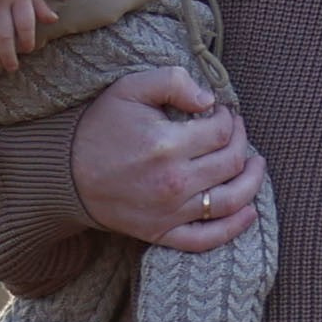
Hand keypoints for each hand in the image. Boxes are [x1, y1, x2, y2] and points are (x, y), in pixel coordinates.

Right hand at [71, 67, 264, 250]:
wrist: (66, 172)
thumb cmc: (100, 126)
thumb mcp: (130, 89)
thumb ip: (173, 82)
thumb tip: (209, 100)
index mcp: (166, 145)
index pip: (221, 131)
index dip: (228, 117)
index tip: (221, 112)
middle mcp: (172, 182)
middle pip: (231, 163)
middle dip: (241, 141)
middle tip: (236, 130)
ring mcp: (169, 212)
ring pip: (230, 201)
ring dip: (252, 181)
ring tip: (256, 165)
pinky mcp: (162, 233)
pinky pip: (206, 239)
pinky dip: (233, 229)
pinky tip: (249, 213)